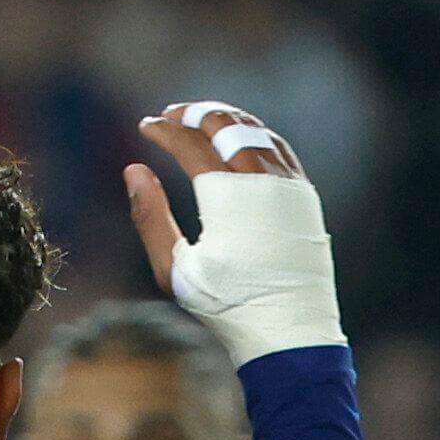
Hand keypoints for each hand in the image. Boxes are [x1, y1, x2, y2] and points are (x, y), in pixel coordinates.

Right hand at [124, 101, 343, 360]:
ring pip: (256, 131)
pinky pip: (277, 148)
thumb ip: (150, 217)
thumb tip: (134, 170)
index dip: (165, 131)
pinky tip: (238, 138)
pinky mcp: (304, 195)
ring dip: (225, 119)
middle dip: (194, 114)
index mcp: (228, 196)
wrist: (288, 326)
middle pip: (226, 126)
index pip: (192, 144)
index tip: (145, 125)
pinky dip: (253, 134)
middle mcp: (263, 181)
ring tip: (199, 118)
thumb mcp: (174, 269)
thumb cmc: (225, 303)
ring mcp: (289, 184)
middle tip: (168, 114)